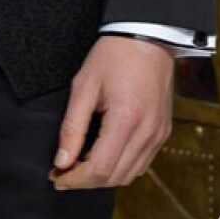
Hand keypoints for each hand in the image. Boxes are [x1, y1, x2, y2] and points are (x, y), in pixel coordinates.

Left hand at [47, 36, 174, 189]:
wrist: (147, 37)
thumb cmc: (114, 55)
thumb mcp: (84, 85)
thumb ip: (71, 127)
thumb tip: (62, 161)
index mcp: (126, 120)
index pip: (99, 169)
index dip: (74, 179)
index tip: (56, 177)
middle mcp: (147, 133)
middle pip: (114, 178)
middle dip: (85, 181)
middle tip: (63, 172)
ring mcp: (158, 135)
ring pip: (129, 175)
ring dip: (103, 177)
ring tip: (80, 165)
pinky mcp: (162, 133)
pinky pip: (141, 164)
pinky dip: (121, 168)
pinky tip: (104, 156)